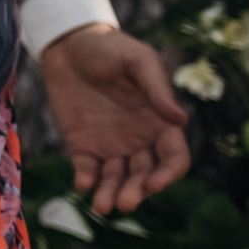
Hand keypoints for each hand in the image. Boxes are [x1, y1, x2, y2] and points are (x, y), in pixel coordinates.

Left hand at [40, 25, 190, 214]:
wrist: (68, 43)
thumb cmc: (110, 48)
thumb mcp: (137, 61)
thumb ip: (156, 89)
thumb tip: (180, 120)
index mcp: (159, 123)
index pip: (173, 159)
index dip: (167, 175)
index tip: (153, 183)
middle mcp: (139, 140)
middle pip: (144, 175)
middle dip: (137, 192)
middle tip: (124, 203)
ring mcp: (110, 145)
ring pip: (117, 179)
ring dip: (112, 194)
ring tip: (102, 206)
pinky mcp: (81, 145)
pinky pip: (86, 169)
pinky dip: (86, 180)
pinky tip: (82, 183)